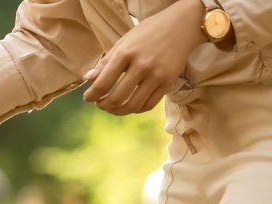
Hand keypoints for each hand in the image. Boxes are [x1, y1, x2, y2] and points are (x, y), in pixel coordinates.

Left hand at [83, 0, 207, 114]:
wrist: (183, 24)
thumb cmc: (149, 31)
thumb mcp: (124, 40)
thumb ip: (106, 61)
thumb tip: (88, 80)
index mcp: (126, 53)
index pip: (102, 84)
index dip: (91, 96)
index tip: (88, 98)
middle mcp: (141, 65)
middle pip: (116, 98)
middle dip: (103, 105)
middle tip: (100, 104)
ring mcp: (156, 75)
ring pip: (132, 106)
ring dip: (118, 111)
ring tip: (113, 107)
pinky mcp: (168, 82)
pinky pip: (148, 105)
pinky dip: (136, 109)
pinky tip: (130, 105)